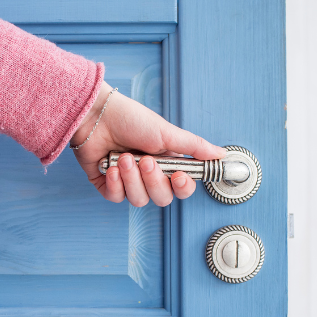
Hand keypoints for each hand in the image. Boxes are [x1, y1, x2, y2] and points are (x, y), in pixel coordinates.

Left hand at [70, 81, 226, 206]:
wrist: (96, 116)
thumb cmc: (130, 119)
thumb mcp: (166, 132)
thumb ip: (194, 147)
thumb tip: (221, 154)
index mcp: (165, 163)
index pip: (181, 188)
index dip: (182, 187)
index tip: (179, 175)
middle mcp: (148, 175)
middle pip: (161, 198)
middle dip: (152, 180)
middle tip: (145, 160)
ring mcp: (127, 181)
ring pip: (139, 200)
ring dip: (132, 179)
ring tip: (123, 157)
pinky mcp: (107, 185)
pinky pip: (116, 197)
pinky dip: (115, 183)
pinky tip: (111, 167)